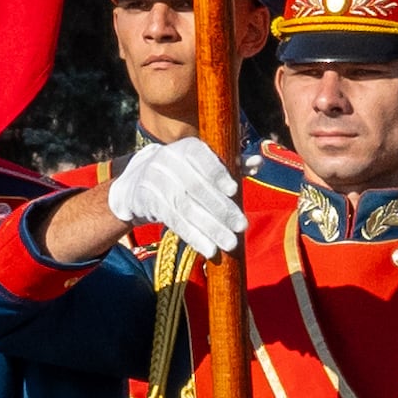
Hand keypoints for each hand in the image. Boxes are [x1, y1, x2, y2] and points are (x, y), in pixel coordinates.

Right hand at [110, 134, 254, 263]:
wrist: (138, 182)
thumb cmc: (184, 172)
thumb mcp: (204, 164)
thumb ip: (232, 164)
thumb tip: (258, 163)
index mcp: (186, 148)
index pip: (201, 157)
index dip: (217, 173)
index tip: (234, 190)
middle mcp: (168, 162)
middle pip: (196, 187)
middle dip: (221, 208)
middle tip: (242, 226)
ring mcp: (156, 183)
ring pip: (186, 208)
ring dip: (210, 228)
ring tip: (230, 244)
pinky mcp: (150, 204)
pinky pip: (175, 223)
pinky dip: (194, 237)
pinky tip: (210, 250)